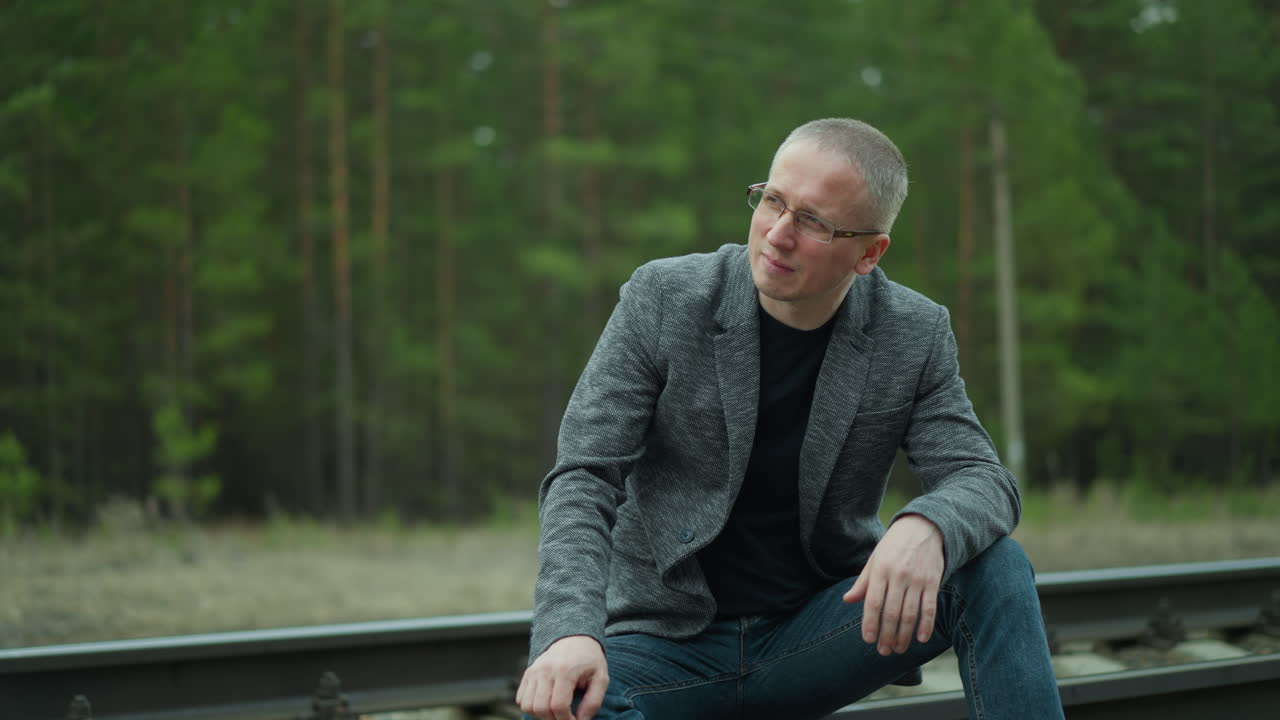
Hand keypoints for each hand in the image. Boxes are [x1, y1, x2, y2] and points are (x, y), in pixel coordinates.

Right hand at [516, 635, 608, 719]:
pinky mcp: (528, 673)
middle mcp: (545, 670)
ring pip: (527, 706)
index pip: (559, 706)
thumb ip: (593, 701)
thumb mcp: (601, 678)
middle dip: (554, 719)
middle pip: (541, 708)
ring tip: (556, 711)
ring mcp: (534, 671)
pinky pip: (521, 699)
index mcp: (565, 670)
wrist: (575, 638)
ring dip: (541, 715)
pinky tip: (546, 703)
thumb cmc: (589, 660)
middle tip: (566, 717)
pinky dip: (531, 706)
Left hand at [842, 514, 943, 654]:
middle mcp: (898, 575)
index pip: (872, 602)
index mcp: (880, 570)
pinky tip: (920, 639)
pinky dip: (926, 625)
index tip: (868, 640)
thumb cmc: (894, 546)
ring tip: (899, 649)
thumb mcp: (874, 559)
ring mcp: (917, 579)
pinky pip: (930, 607)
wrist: (923, 527)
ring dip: (904, 635)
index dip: (870, 623)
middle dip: (887, 635)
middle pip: (891, 612)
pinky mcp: (933, 581)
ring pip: (910, 613)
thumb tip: (847, 600)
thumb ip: (863, 582)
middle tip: (883, 651)